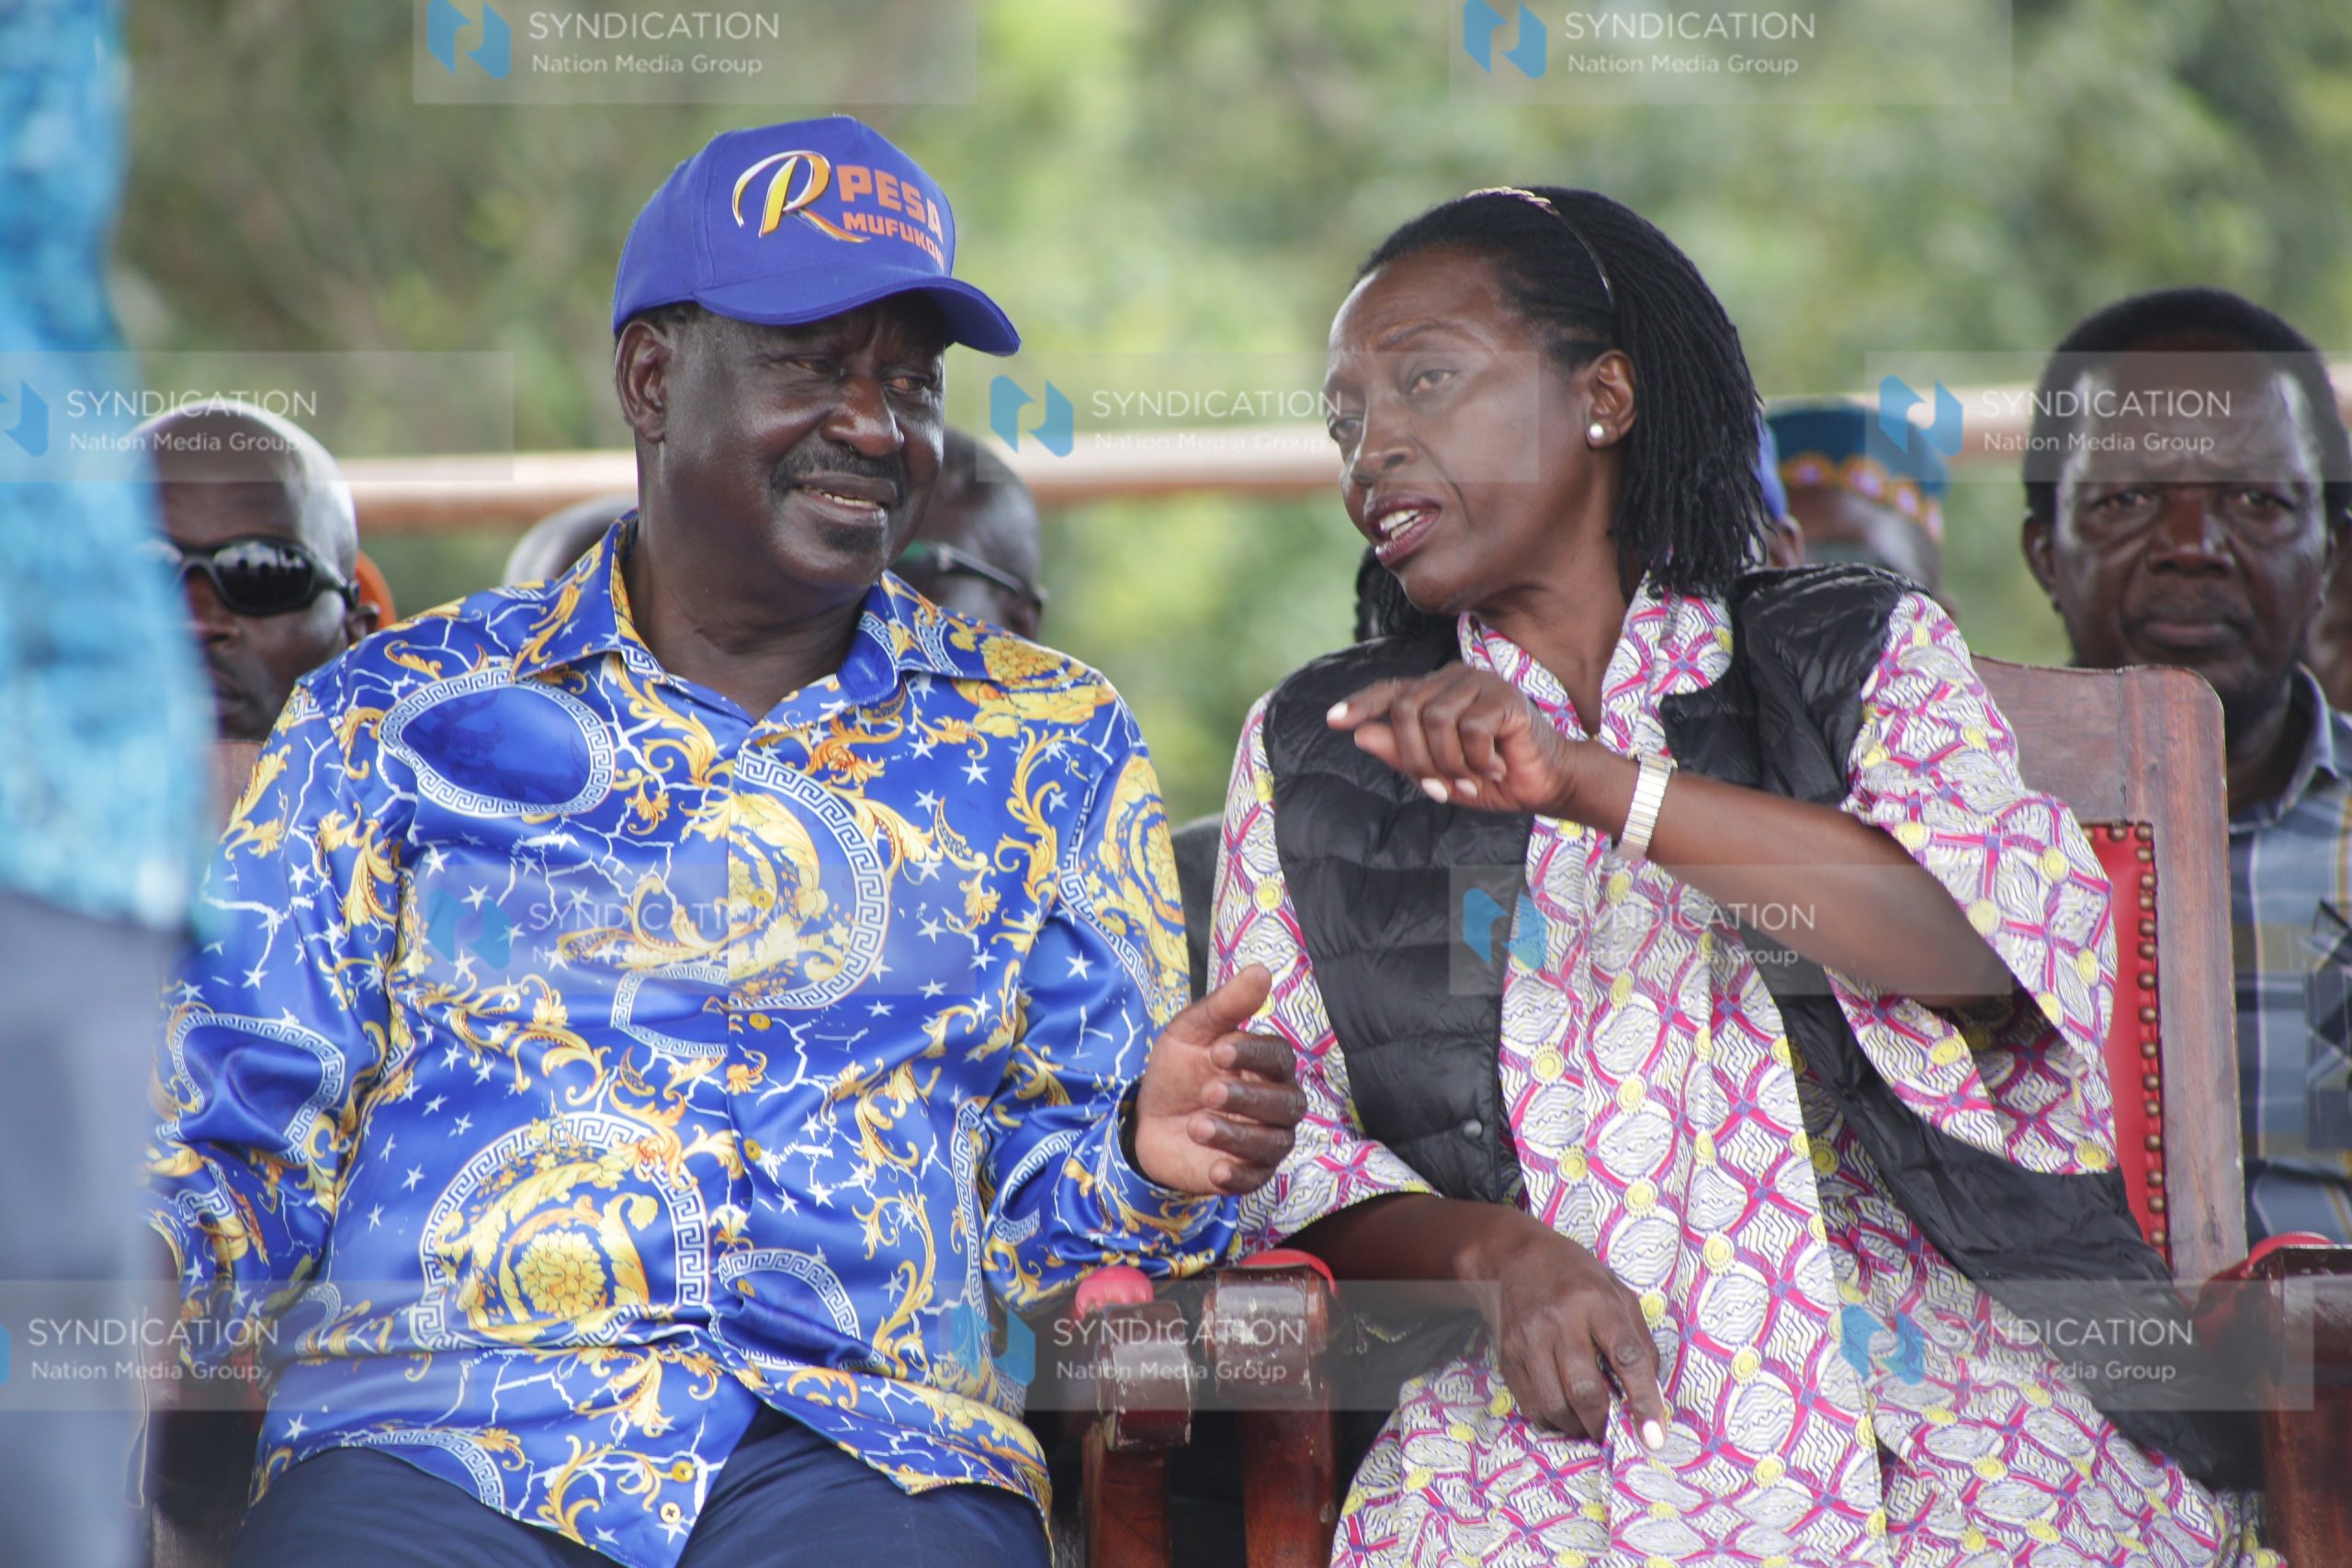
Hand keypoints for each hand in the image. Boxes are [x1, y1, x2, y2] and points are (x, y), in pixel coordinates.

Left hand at [1131, 964, 1304, 1195]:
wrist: (1147, 1120)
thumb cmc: (1177, 1070)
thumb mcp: (1191, 1032)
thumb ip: (1226, 1005)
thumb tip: (1262, 970)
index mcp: (1267, 1065)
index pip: (1279, 1057)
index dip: (1253, 1055)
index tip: (1218, 1050)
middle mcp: (1276, 1102)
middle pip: (1286, 1103)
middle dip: (1248, 1098)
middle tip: (1208, 1091)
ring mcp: (1265, 1140)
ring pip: (1272, 1142)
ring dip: (1236, 1135)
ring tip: (1196, 1125)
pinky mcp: (1248, 1173)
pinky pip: (1255, 1179)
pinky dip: (1237, 1175)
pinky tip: (1214, 1168)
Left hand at [1327, 667, 1593, 818]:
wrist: (1545, 784)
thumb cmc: (1490, 777)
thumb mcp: (1437, 774)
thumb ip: (1401, 754)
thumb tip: (1358, 735)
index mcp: (1434, 694)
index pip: (1390, 691)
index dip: (1360, 704)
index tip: (1333, 720)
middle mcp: (1453, 680)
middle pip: (1406, 710)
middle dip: (1415, 758)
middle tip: (1439, 788)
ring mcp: (1480, 683)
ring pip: (1436, 719)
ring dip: (1448, 762)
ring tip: (1470, 778)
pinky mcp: (1504, 698)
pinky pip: (1471, 728)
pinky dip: (1477, 758)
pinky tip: (1495, 766)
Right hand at [1467, 1210, 1667, 1448]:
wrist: (1517, 1258)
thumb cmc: (1578, 1279)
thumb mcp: (1619, 1295)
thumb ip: (1638, 1342)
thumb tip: (1651, 1396)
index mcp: (1597, 1301)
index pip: (1626, 1356)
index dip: (1643, 1399)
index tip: (1653, 1436)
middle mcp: (1560, 1320)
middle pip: (1584, 1389)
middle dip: (1602, 1423)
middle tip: (1611, 1431)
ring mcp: (1528, 1338)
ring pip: (1554, 1403)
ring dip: (1576, 1426)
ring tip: (1587, 1423)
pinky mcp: (1507, 1354)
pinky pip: (1529, 1403)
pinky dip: (1550, 1419)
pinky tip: (1562, 1412)